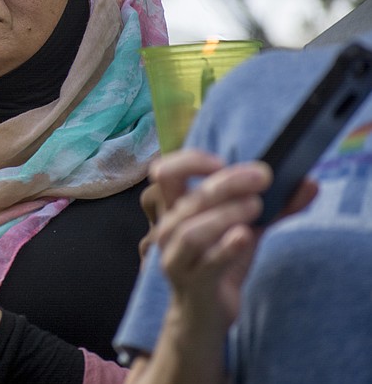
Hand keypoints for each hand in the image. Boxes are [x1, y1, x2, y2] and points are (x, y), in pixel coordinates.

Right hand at [136, 150, 316, 383]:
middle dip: (227, 183)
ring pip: (191, 230)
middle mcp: (168, 231)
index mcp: (175, 210)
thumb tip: (309, 183)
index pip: (166, 173)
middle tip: (262, 177)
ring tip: (255, 207)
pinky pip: (206, 263)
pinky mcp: (193, 284)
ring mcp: (176, 259)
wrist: (205, 315)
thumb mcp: (245, 230)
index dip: (191, 161)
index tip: (223, 162)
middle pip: (189, 198)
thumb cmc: (220, 264)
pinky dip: (225, 247)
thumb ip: (274, 207)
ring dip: (224, 213)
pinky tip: (244, 236)